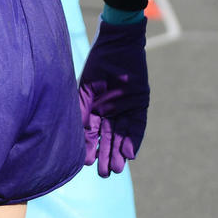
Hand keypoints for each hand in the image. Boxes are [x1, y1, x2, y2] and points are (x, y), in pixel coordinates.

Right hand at [78, 18, 148, 176]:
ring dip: (119, 152)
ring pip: (121, 136)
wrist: (120, 44)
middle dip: (105, 155)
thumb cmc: (100, 62)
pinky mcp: (140, 105)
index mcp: (93, 108)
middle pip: (107, 138)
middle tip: (103, 174)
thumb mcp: (87, 87)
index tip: (86, 163)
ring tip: (115, 169)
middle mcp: (109, 111)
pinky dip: (134, 140)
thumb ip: (82, 110)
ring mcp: (125, 109)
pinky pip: (137, 126)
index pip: (91, 133)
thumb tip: (77, 134)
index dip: (89, 147)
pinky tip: (129, 154)